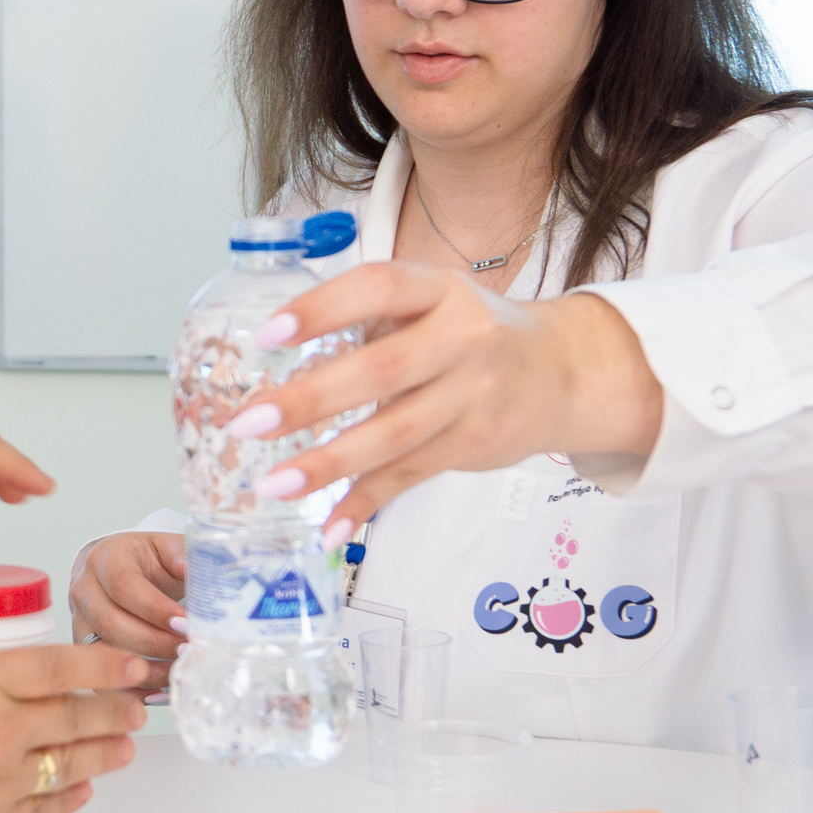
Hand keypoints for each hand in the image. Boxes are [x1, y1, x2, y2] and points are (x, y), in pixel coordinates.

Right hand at [0, 644, 147, 812]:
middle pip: (75, 716)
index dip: (101, 664)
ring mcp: (0, 780)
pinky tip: (82, 793)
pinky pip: (45, 810)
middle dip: (113, 710)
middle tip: (135, 706)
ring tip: (123, 748)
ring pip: (70, 764)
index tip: (128, 662)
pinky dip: (68, 800)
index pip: (56, 666)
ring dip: (103, 754)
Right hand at [68, 531, 185, 686]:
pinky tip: (157, 691)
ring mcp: (79, 620)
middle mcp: (84, 588)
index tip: (186, 625)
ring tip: (178, 672)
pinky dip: (129, 688)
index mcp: (106, 557)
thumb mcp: (168, 548)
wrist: (117, 569)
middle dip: (154, 643)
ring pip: (103, 652)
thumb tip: (208, 576)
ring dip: (144, 668)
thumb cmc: (147, 561)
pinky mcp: (81, 647)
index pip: (125, 585)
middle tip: (187, 652)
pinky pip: (99, 675)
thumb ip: (186, 558)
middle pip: (111, 622)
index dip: (155, 609)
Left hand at [239, 264, 662, 530]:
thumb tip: (282, 365)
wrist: (563, 371)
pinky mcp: (474, 443)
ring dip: (329, 463)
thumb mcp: (432, 302)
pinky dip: (367, 502)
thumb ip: (371, 323)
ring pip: (393, 434)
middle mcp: (463, 337)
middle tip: (249, 422)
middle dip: (310, 399)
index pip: (379, 287)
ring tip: (275, 483)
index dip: (323, 308)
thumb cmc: (474, 332)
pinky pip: (411, 476)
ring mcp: (473, 395)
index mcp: (440, 290)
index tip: (269, 333)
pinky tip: (330, 525)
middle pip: (381, 370)